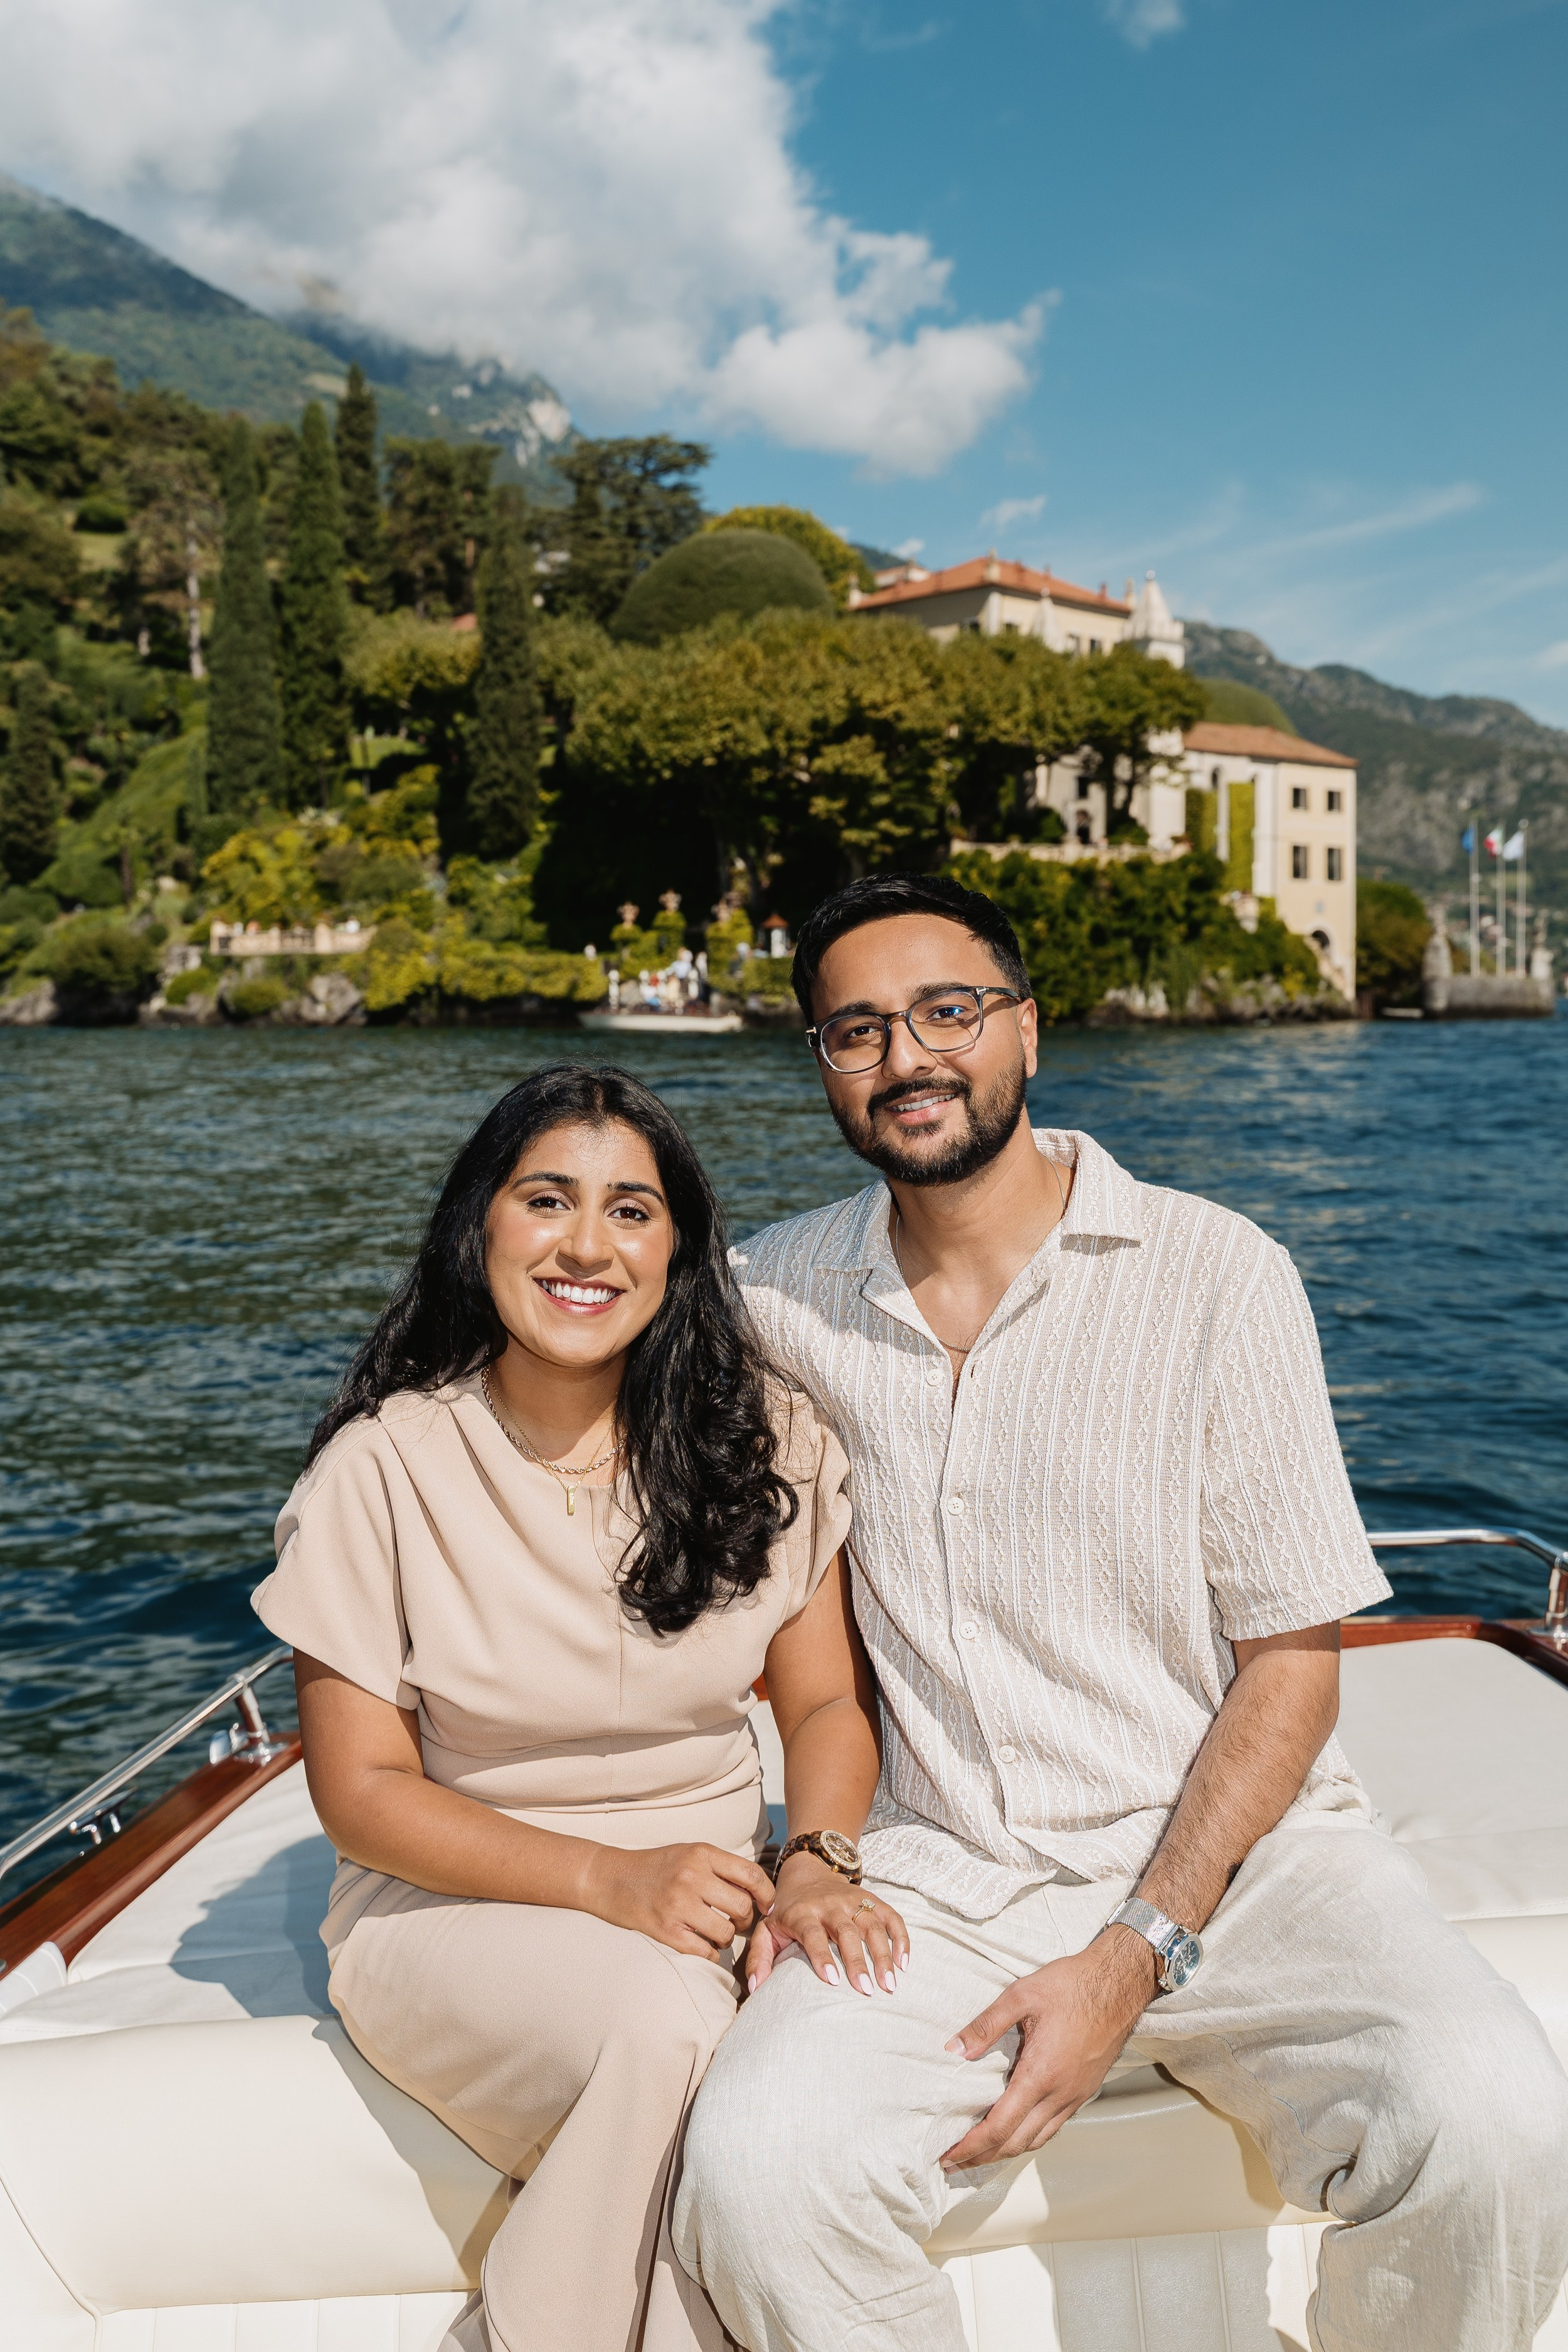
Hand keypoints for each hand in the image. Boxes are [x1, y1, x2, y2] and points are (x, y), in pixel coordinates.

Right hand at [582, 1842, 776, 1957]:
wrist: (610, 1878)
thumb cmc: (656, 1867)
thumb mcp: (689, 1853)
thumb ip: (721, 1867)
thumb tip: (758, 1893)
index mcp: (702, 1854)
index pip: (751, 1875)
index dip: (767, 1894)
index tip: (766, 1905)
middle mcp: (692, 1876)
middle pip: (742, 1907)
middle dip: (745, 1920)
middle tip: (736, 1922)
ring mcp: (678, 1904)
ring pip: (725, 1933)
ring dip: (726, 1939)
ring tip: (715, 1933)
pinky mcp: (665, 1930)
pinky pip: (705, 1952)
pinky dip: (709, 1954)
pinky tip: (702, 1946)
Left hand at [743, 1854, 908, 1996]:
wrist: (806, 1871)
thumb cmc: (786, 1911)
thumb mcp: (766, 1930)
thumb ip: (759, 1958)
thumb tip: (755, 1989)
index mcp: (802, 1913)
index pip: (812, 1933)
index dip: (822, 1955)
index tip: (832, 1981)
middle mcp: (829, 1905)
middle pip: (846, 1932)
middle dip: (857, 1961)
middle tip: (866, 1991)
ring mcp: (853, 1900)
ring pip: (872, 1925)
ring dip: (883, 1954)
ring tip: (889, 1985)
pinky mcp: (871, 1899)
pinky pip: (891, 1916)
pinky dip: (901, 1937)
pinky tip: (904, 1963)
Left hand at [939, 1929, 1155, 2169]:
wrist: (1119, 1984)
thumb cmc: (1072, 1986)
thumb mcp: (1022, 1995)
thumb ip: (986, 2025)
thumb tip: (954, 2049)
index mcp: (1040, 2075)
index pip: (1000, 2126)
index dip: (972, 2146)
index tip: (949, 2156)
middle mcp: (1059, 2094)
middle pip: (1016, 2143)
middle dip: (983, 2157)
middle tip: (954, 2162)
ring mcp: (1075, 2096)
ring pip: (1037, 2140)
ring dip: (1006, 2152)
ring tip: (980, 2153)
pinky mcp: (1084, 2091)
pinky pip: (1053, 2127)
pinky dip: (1029, 2138)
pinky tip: (1017, 2130)